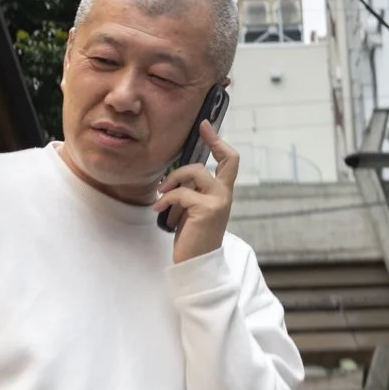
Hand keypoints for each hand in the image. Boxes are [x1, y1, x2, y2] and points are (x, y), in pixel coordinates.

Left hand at [157, 122, 238, 263]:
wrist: (196, 264)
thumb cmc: (191, 237)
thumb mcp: (191, 210)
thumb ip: (190, 192)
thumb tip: (172, 177)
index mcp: (221, 194)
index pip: (230, 162)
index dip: (219, 142)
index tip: (206, 125)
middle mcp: (224, 195)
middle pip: (223, 160)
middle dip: (210, 143)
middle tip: (196, 135)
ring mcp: (218, 202)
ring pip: (195, 172)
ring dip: (174, 180)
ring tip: (163, 194)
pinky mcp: (206, 210)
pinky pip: (181, 193)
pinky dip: (166, 199)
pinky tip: (158, 208)